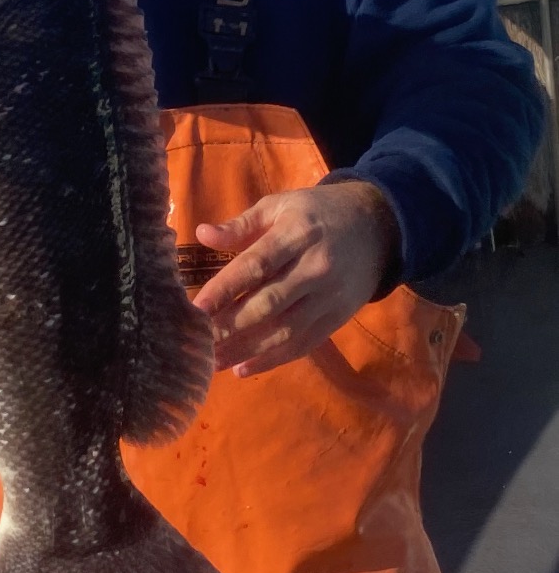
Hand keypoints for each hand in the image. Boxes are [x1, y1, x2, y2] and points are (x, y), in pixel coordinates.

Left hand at [193, 181, 400, 377]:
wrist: (376, 227)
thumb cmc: (315, 213)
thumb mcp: (280, 206)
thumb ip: (241, 224)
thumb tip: (202, 234)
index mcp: (297, 233)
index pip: (256, 265)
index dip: (225, 288)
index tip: (196, 309)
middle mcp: (315, 267)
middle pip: (269, 303)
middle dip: (231, 327)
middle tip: (197, 343)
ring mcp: (330, 296)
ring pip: (285, 330)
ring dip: (247, 350)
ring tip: (213, 362)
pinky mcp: (338, 317)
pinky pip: (304, 344)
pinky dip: (273, 360)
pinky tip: (244, 367)